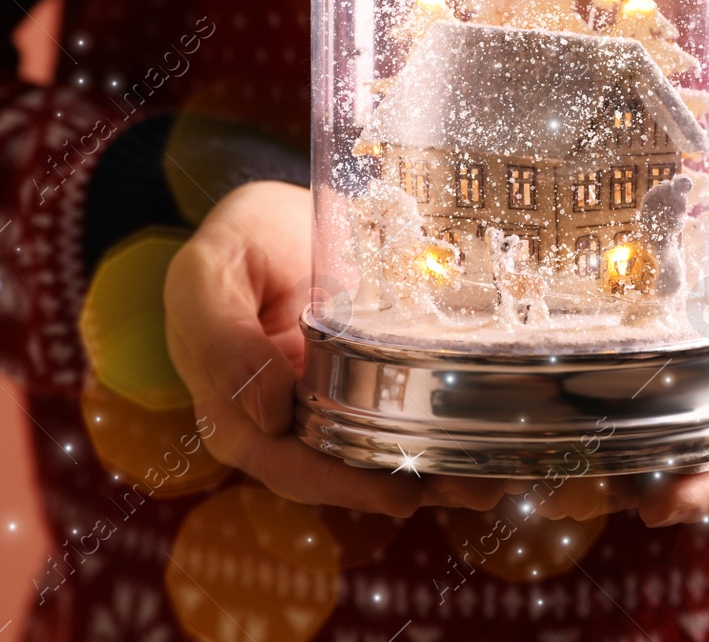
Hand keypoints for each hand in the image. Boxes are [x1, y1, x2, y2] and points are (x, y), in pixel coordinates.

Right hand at [164, 180, 505, 515]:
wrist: (279, 215)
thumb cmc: (234, 246)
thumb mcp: (207, 277)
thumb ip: (221, 339)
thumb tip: (268, 413)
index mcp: (239, 416)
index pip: (292, 469)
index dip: (345, 487)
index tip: (399, 492)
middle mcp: (290, 425)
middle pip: (352, 472)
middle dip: (415, 485)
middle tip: (477, 485)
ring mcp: (337, 407)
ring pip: (389, 453)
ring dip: (445, 468)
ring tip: (500, 472)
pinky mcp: (377, 383)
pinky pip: (412, 416)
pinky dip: (451, 431)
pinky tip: (498, 435)